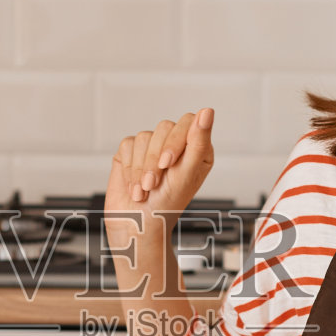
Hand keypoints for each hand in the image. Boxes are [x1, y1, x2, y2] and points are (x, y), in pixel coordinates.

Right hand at [104, 109, 214, 242]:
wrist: (137, 225)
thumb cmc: (167, 205)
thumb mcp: (187, 174)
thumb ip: (199, 141)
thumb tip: (208, 111)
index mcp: (196, 149)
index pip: (189, 122)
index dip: (176, 140)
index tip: (168, 164)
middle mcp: (175, 145)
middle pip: (164, 127)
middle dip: (156, 158)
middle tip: (154, 183)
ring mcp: (151, 147)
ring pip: (144, 137)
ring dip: (142, 168)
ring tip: (145, 189)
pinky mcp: (131, 153)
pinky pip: (128, 145)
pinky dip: (130, 169)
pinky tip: (134, 186)